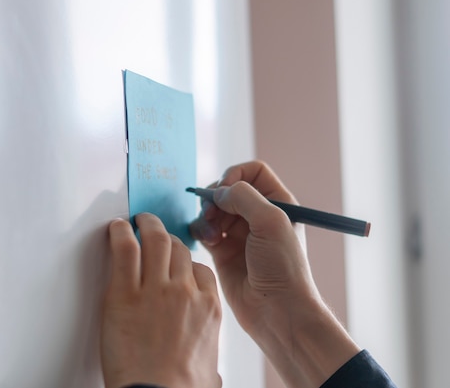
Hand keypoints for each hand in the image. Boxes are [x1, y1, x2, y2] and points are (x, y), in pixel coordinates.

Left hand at [101, 214, 221, 387]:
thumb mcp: (209, 371)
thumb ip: (209, 360)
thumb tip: (212, 374)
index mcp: (209, 308)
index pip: (201, 269)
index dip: (186, 261)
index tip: (176, 260)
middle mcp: (185, 291)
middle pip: (179, 249)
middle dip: (167, 237)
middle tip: (155, 231)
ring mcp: (156, 289)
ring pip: (156, 240)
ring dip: (147, 225)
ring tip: (139, 219)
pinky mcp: (124, 293)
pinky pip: (125, 250)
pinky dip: (121, 232)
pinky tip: (117, 227)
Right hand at [189, 161, 358, 387]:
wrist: (276, 311)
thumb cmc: (282, 268)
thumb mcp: (271, 222)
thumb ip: (244, 197)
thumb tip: (219, 192)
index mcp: (278, 202)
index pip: (253, 171)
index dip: (236, 174)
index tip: (226, 189)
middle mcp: (258, 215)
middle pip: (227, 188)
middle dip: (216, 197)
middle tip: (212, 213)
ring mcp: (239, 233)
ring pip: (212, 208)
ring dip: (206, 215)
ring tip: (212, 233)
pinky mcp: (222, 250)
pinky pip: (203, 229)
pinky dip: (200, 230)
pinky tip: (209, 243)